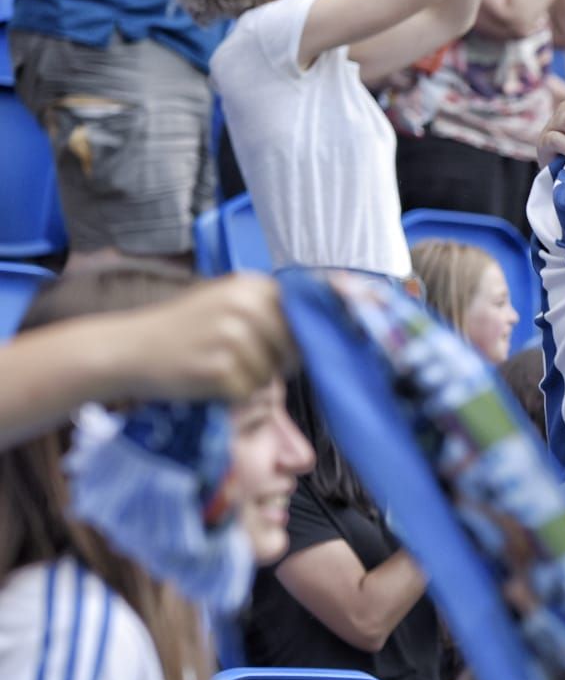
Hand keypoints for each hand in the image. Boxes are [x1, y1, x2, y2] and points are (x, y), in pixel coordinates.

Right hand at [118, 277, 295, 402]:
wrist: (129, 349)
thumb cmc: (183, 329)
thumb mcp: (225, 301)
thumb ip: (269, 306)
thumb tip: (321, 323)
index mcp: (251, 286)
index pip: (303, 315)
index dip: (300, 335)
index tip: (282, 344)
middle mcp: (244, 306)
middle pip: (294, 347)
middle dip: (279, 361)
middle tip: (244, 361)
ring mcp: (231, 338)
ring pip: (272, 373)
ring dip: (253, 379)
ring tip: (221, 368)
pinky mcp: (219, 370)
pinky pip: (249, 392)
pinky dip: (234, 394)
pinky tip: (210, 381)